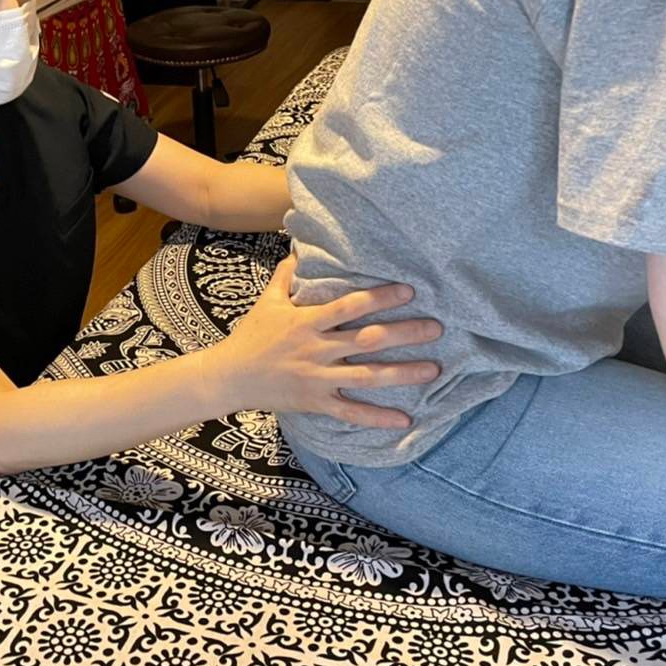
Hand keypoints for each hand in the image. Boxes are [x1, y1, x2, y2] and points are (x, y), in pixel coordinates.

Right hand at [210, 256, 442, 427]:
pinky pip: (351, 412)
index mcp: (307, 322)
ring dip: (403, 374)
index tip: (409, 290)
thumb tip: (298, 246)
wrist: (228, 377)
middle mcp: (317, 350)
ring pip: (368, 376)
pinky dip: (378, 417)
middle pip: (368, 340)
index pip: (349, 306)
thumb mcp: (267, 301)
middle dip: (405, 334)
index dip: (379, 298)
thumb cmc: (250, 336)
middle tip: (437, 328)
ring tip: (435, 369)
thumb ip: (286, 275)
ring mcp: (318, 379)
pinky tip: (406, 419)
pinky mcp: (317, 403)